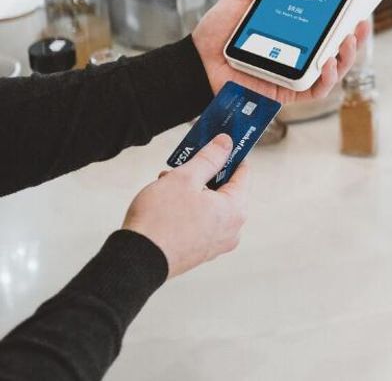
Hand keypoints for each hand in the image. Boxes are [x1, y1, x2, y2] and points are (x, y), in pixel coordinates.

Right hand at [122, 134, 249, 278]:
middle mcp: (233, 229)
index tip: (218, 144)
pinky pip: (201, 223)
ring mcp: (217, 244)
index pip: (243, 173)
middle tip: (183, 167)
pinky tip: (167, 205)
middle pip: (225, 191)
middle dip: (204, 175)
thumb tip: (226, 143)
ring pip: (211, 207)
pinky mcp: (200, 253)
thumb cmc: (161, 220)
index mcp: (236, 209)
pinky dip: (189, 211)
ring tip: (167, 184)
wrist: (137, 260)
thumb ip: (209, 158)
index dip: (229, 155)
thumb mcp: (185, 178)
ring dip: (193, 192)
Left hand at [191, 0, 369, 103]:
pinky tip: (327, 63)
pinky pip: (317, 90)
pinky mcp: (289, 93)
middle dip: (355, 37)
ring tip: (346, 40)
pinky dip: (327, 78)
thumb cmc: (217, 34)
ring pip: (334, 70)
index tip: (357, 6)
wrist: (196, 61)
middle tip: (359, 22)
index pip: (327, 28)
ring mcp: (296, 74)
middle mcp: (299, 55)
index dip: (346, 19)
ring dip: (346, 56)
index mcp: (294, 34)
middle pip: (338, 49)